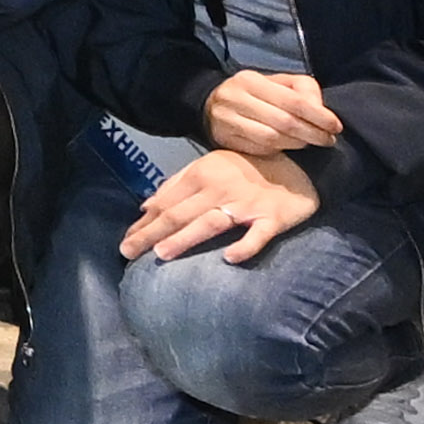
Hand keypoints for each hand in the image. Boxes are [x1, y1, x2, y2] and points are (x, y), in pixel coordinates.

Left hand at [121, 142, 323, 262]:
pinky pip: (257, 235)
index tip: (125, 241)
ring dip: (185, 238)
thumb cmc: (246, 168)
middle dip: (150, 234)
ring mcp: (246, 205)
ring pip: (210, 223)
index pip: (166, 204)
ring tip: (162, 253)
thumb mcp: (208, 167)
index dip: (144, 223)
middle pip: (179, 214)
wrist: (298, 165)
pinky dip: (244, 246)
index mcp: (201, 175)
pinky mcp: (272, 218)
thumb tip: (145, 207)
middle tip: (127, 252)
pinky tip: (229, 259)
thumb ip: (177, 184)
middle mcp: (218, 189)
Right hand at [206, 67, 340, 156]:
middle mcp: (234, 98)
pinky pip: (259, 149)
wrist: (212, 105)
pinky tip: (288, 148)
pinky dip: (278, 151)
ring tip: (309, 143)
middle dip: (313, 133)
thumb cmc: (256, 94)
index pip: (293, 100)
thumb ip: (303, 90)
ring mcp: (226, 120)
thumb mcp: (279, 83)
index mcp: (250, 80)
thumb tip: (320, 110)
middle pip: (284, 121)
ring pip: (272, 138)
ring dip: (297, 143)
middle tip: (329, 140)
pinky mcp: (224, 139)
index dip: (319, 116)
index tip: (336, 127)